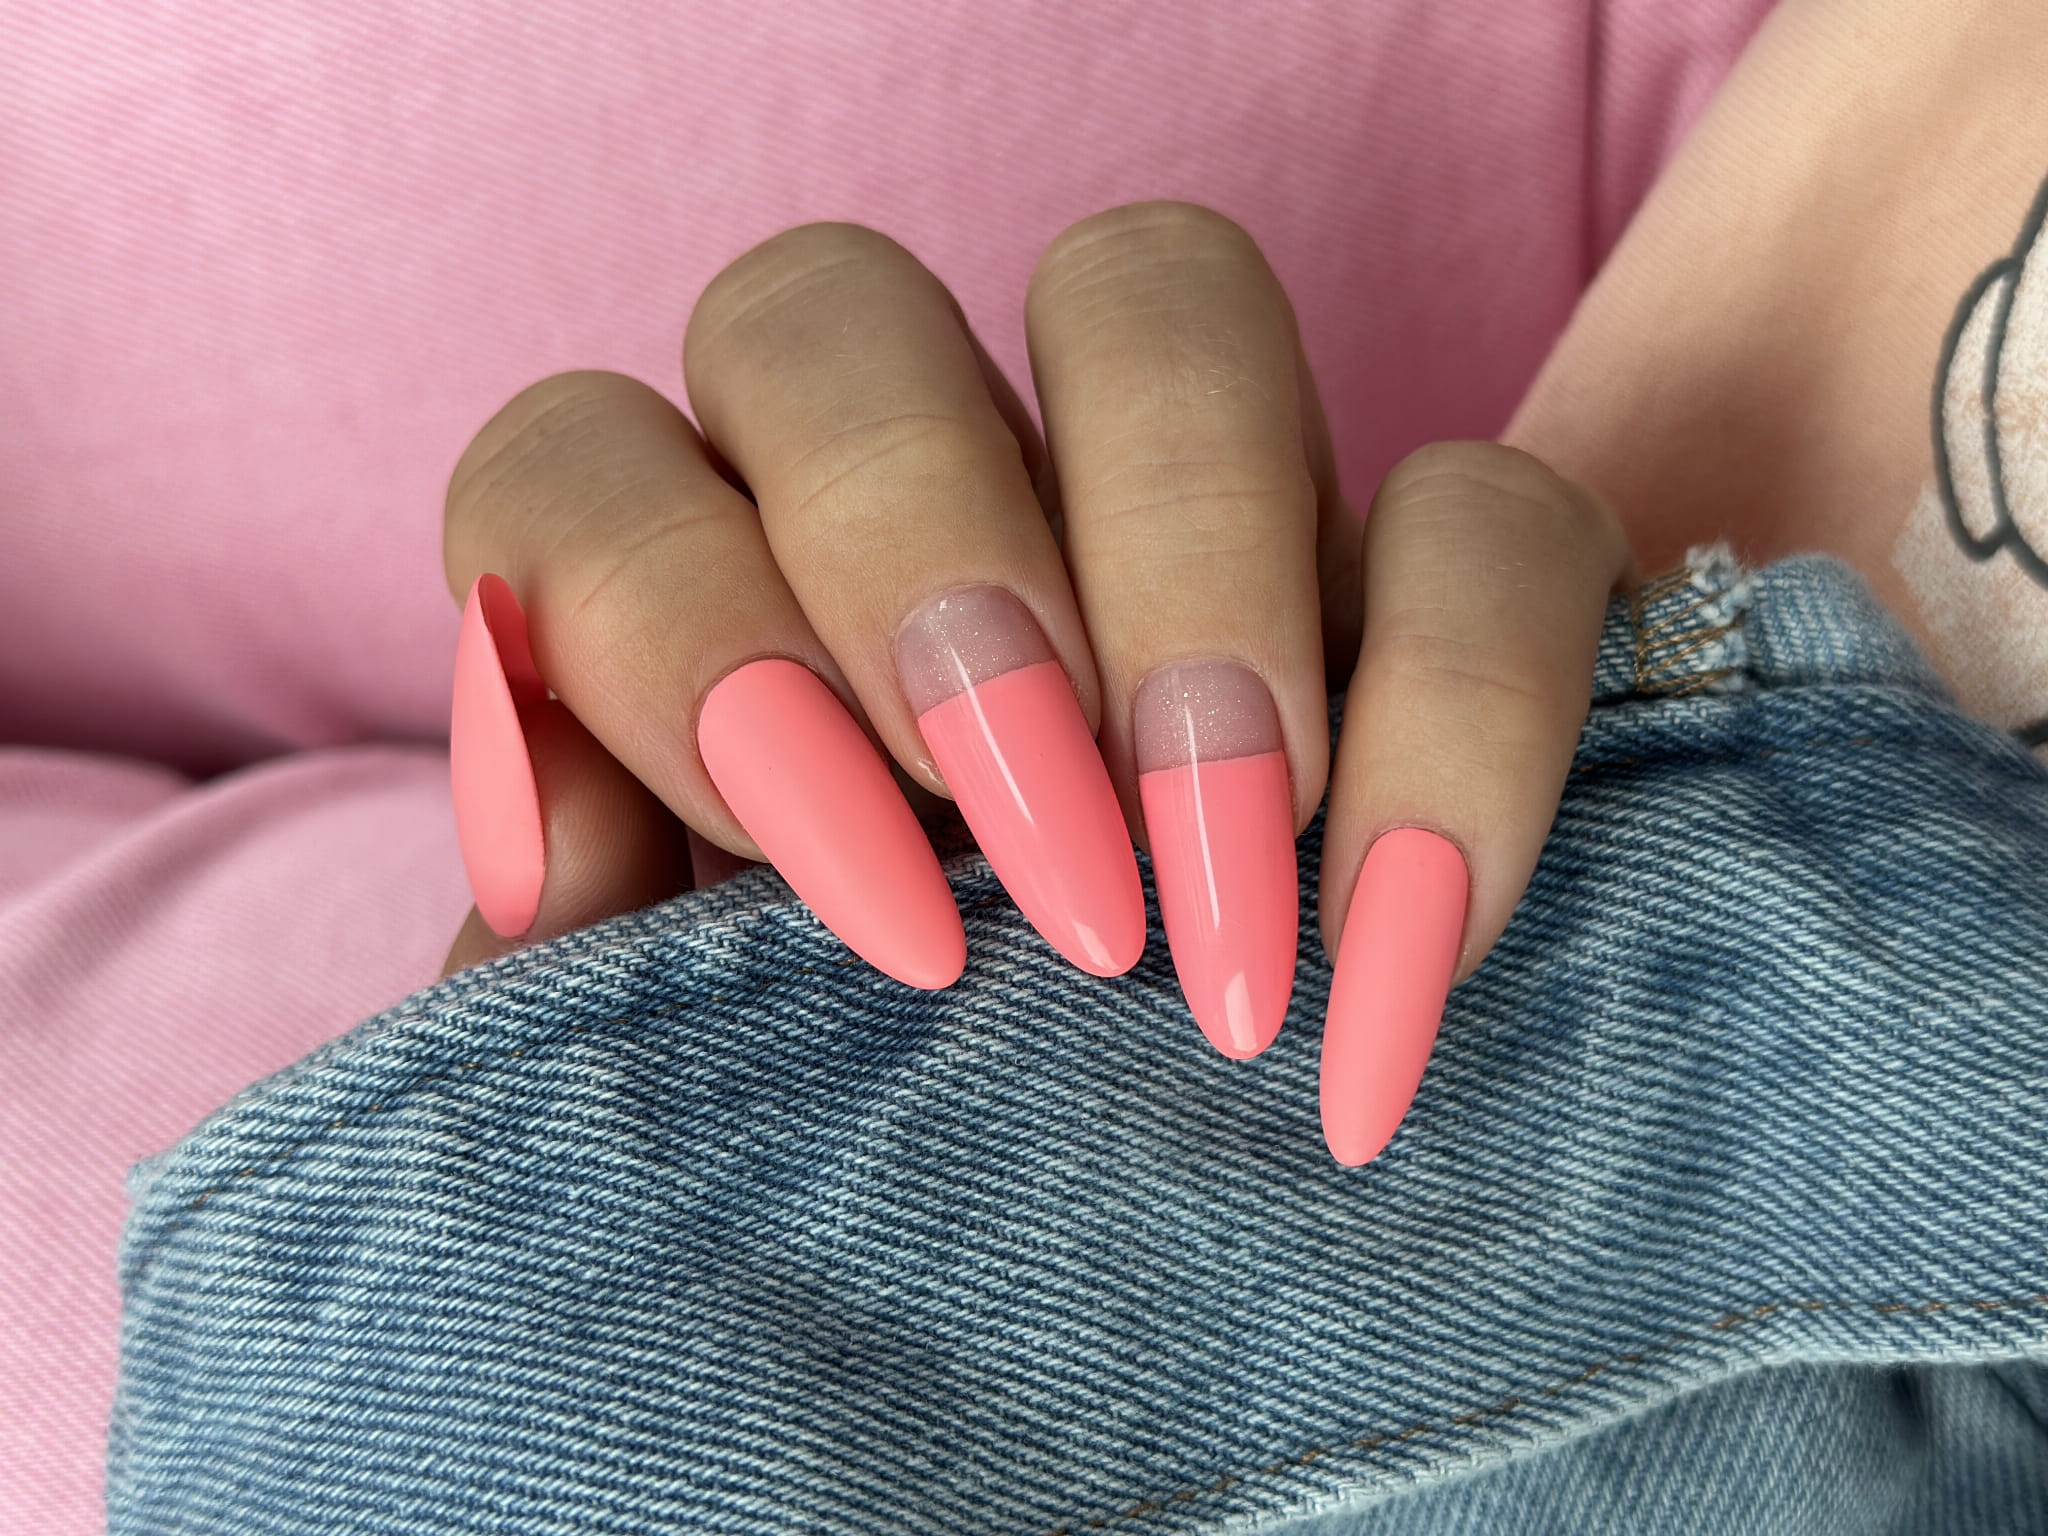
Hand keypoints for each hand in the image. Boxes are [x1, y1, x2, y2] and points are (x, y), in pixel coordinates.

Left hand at [440, 201, 1635, 1163]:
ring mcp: (1176, 494)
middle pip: (829, 311)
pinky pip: (1489, 511)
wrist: (1147, 1273)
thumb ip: (578, 990)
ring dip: (1195, 590)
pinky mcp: (1436, 561)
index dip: (684, 636)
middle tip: (1043, 870)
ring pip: (1162, 295)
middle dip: (926, 565)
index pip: (579, 467)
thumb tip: (563, 850)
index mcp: (696, 606)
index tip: (868, 910)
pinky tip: (1404, 961)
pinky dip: (1466, 715)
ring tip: (1224, 905)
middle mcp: (913, 496)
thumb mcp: (706, 1118)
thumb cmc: (884, 1177)